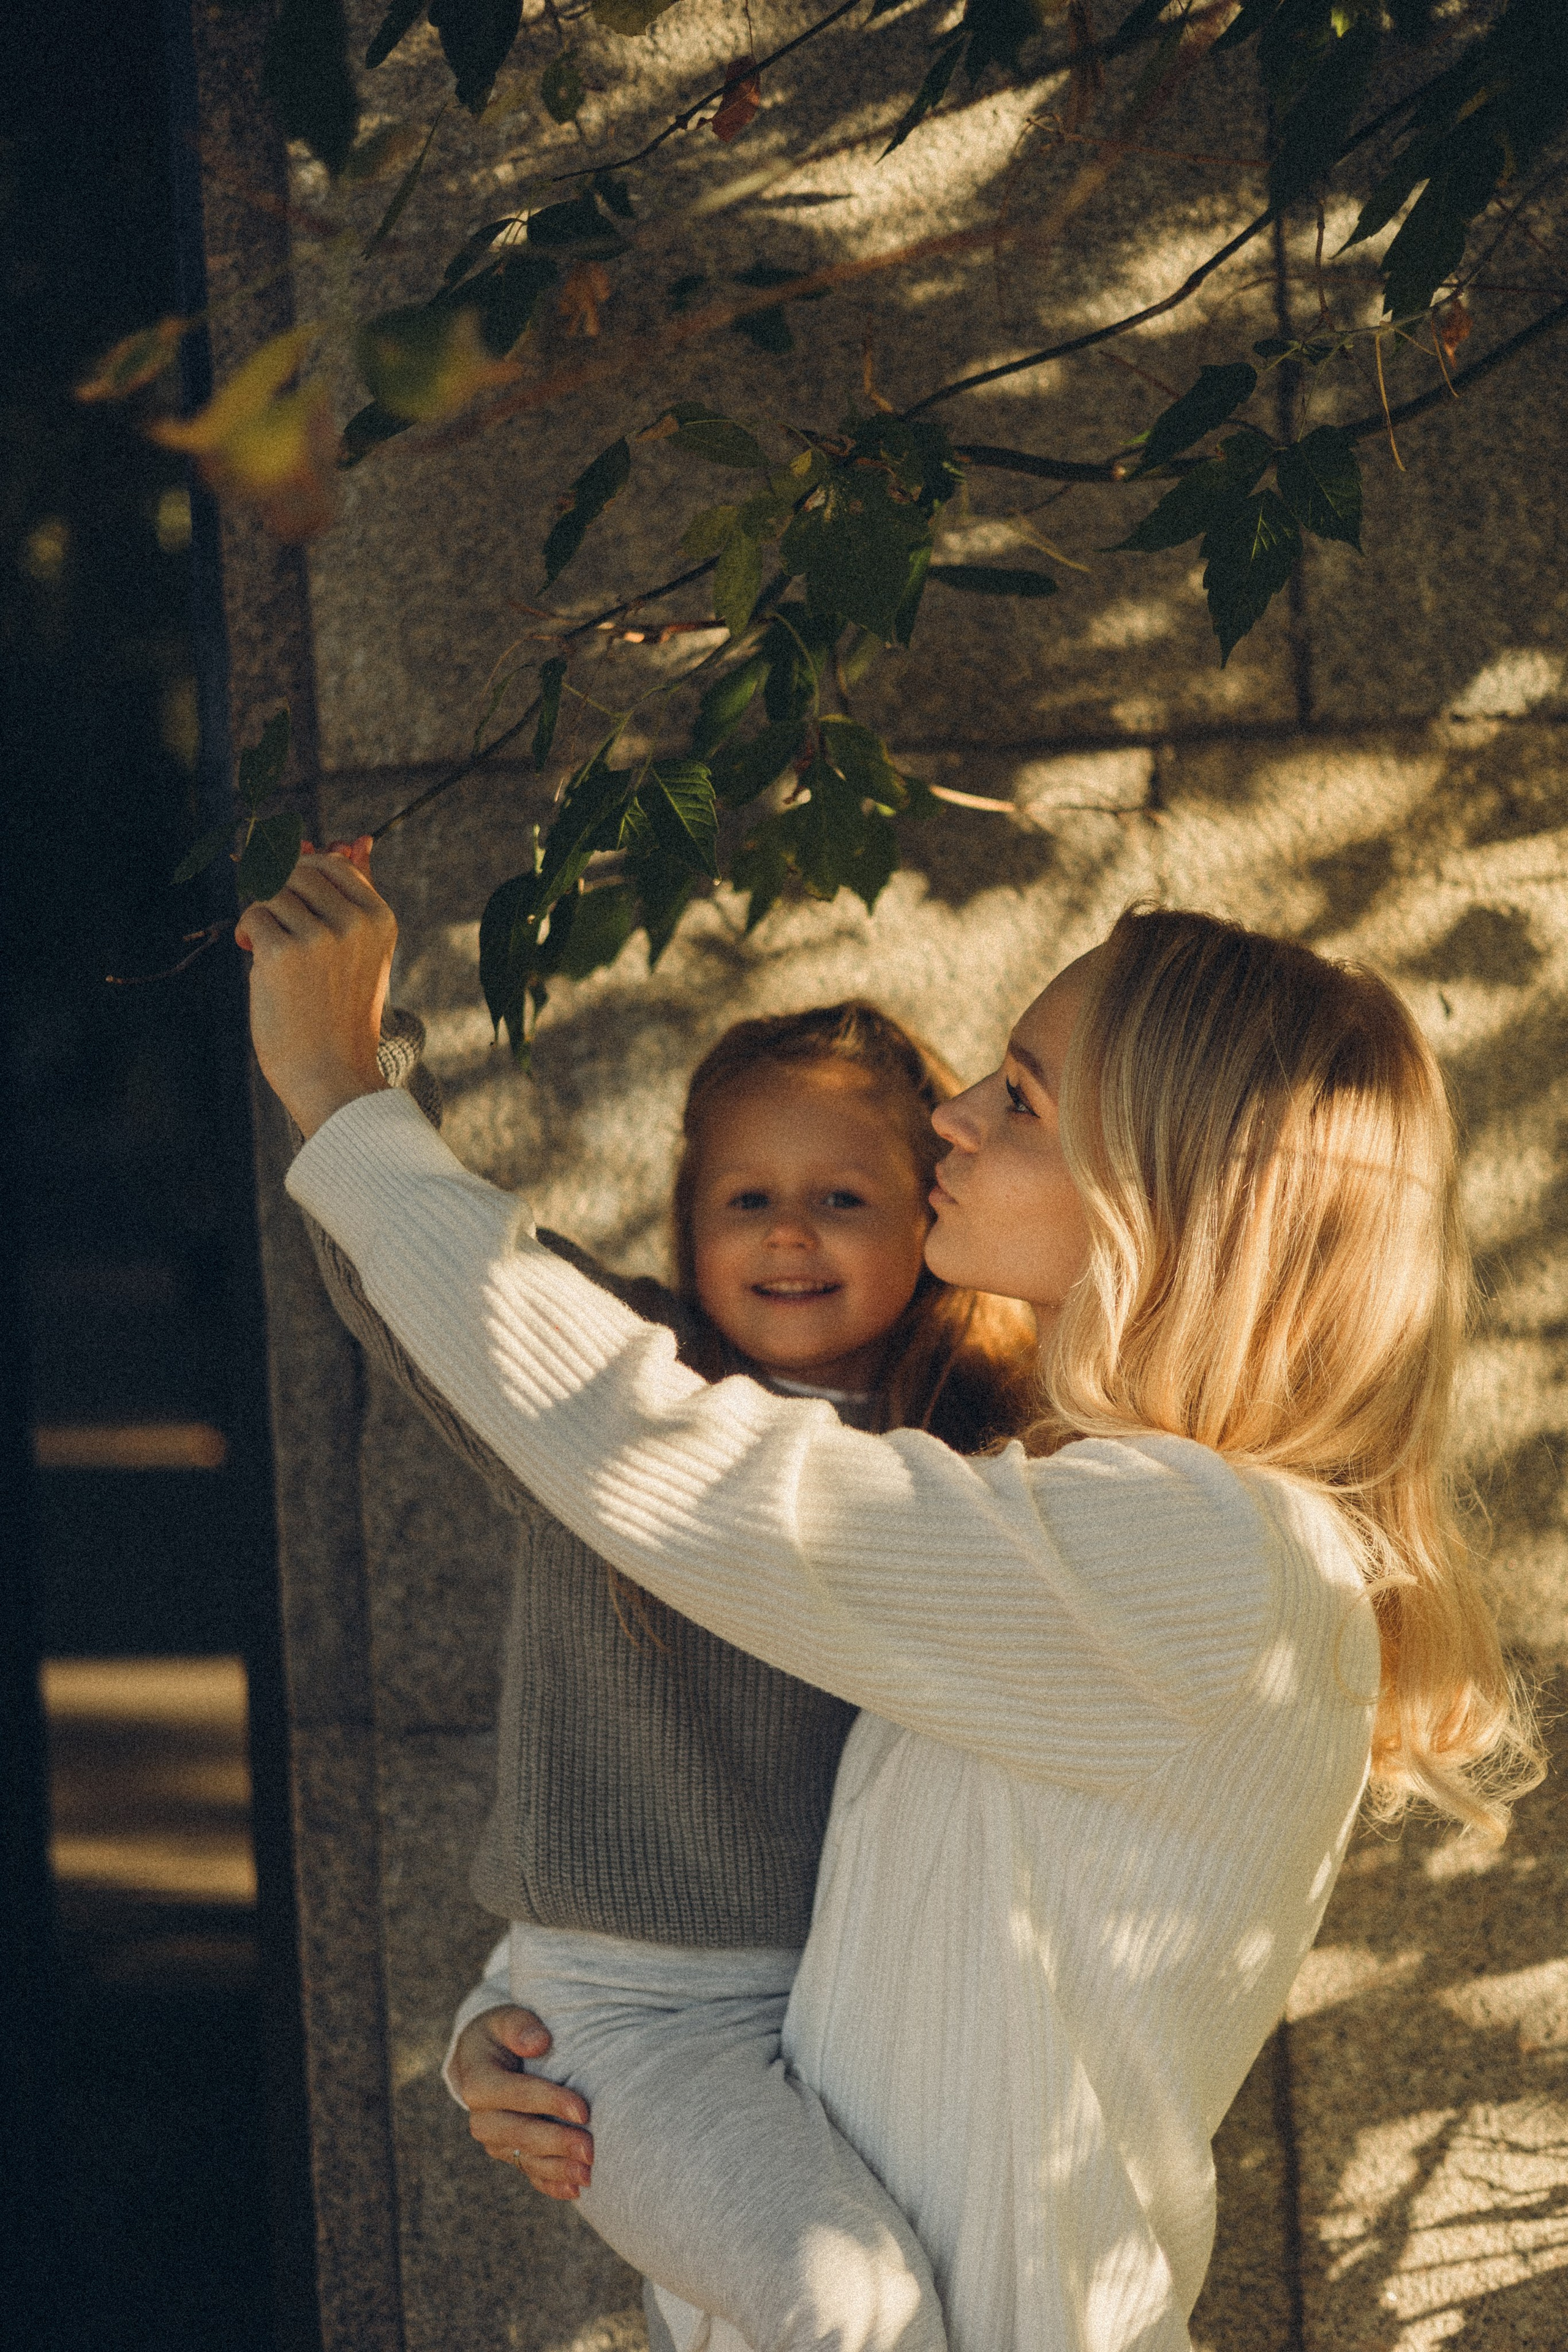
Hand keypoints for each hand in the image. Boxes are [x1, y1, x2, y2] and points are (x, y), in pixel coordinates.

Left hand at [237, 838, 394, 1137]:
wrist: (332, 1076)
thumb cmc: (342, 1016)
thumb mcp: (363, 953)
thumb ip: (356, 896)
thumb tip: (355, 839)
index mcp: (379, 919)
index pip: (332, 865)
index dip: (300, 872)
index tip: (286, 893)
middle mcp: (353, 922)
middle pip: (296, 870)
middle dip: (276, 891)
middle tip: (272, 923)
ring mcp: (318, 937)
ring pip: (270, 893)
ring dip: (262, 917)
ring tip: (268, 951)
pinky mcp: (281, 952)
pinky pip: (252, 916)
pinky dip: (247, 935)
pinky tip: (256, 961)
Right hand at [450, 2006, 593, 2200]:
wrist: (483, 2058)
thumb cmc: (501, 2033)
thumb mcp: (505, 2018)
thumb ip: (519, 2025)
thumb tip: (539, 2042)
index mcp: (478, 2083)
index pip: (515, 2095)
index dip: (549, 2102)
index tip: (583, 2109)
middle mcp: (483, 2118)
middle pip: (519, 2134)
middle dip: (557, 2143)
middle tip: (591, 2149)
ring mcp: (495, 2140)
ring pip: (525, 2160)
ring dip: (557, 2169)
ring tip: (589, 2175)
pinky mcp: (508, 2153)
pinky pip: (528, 2173)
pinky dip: (550, 2184)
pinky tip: (575, 2190)